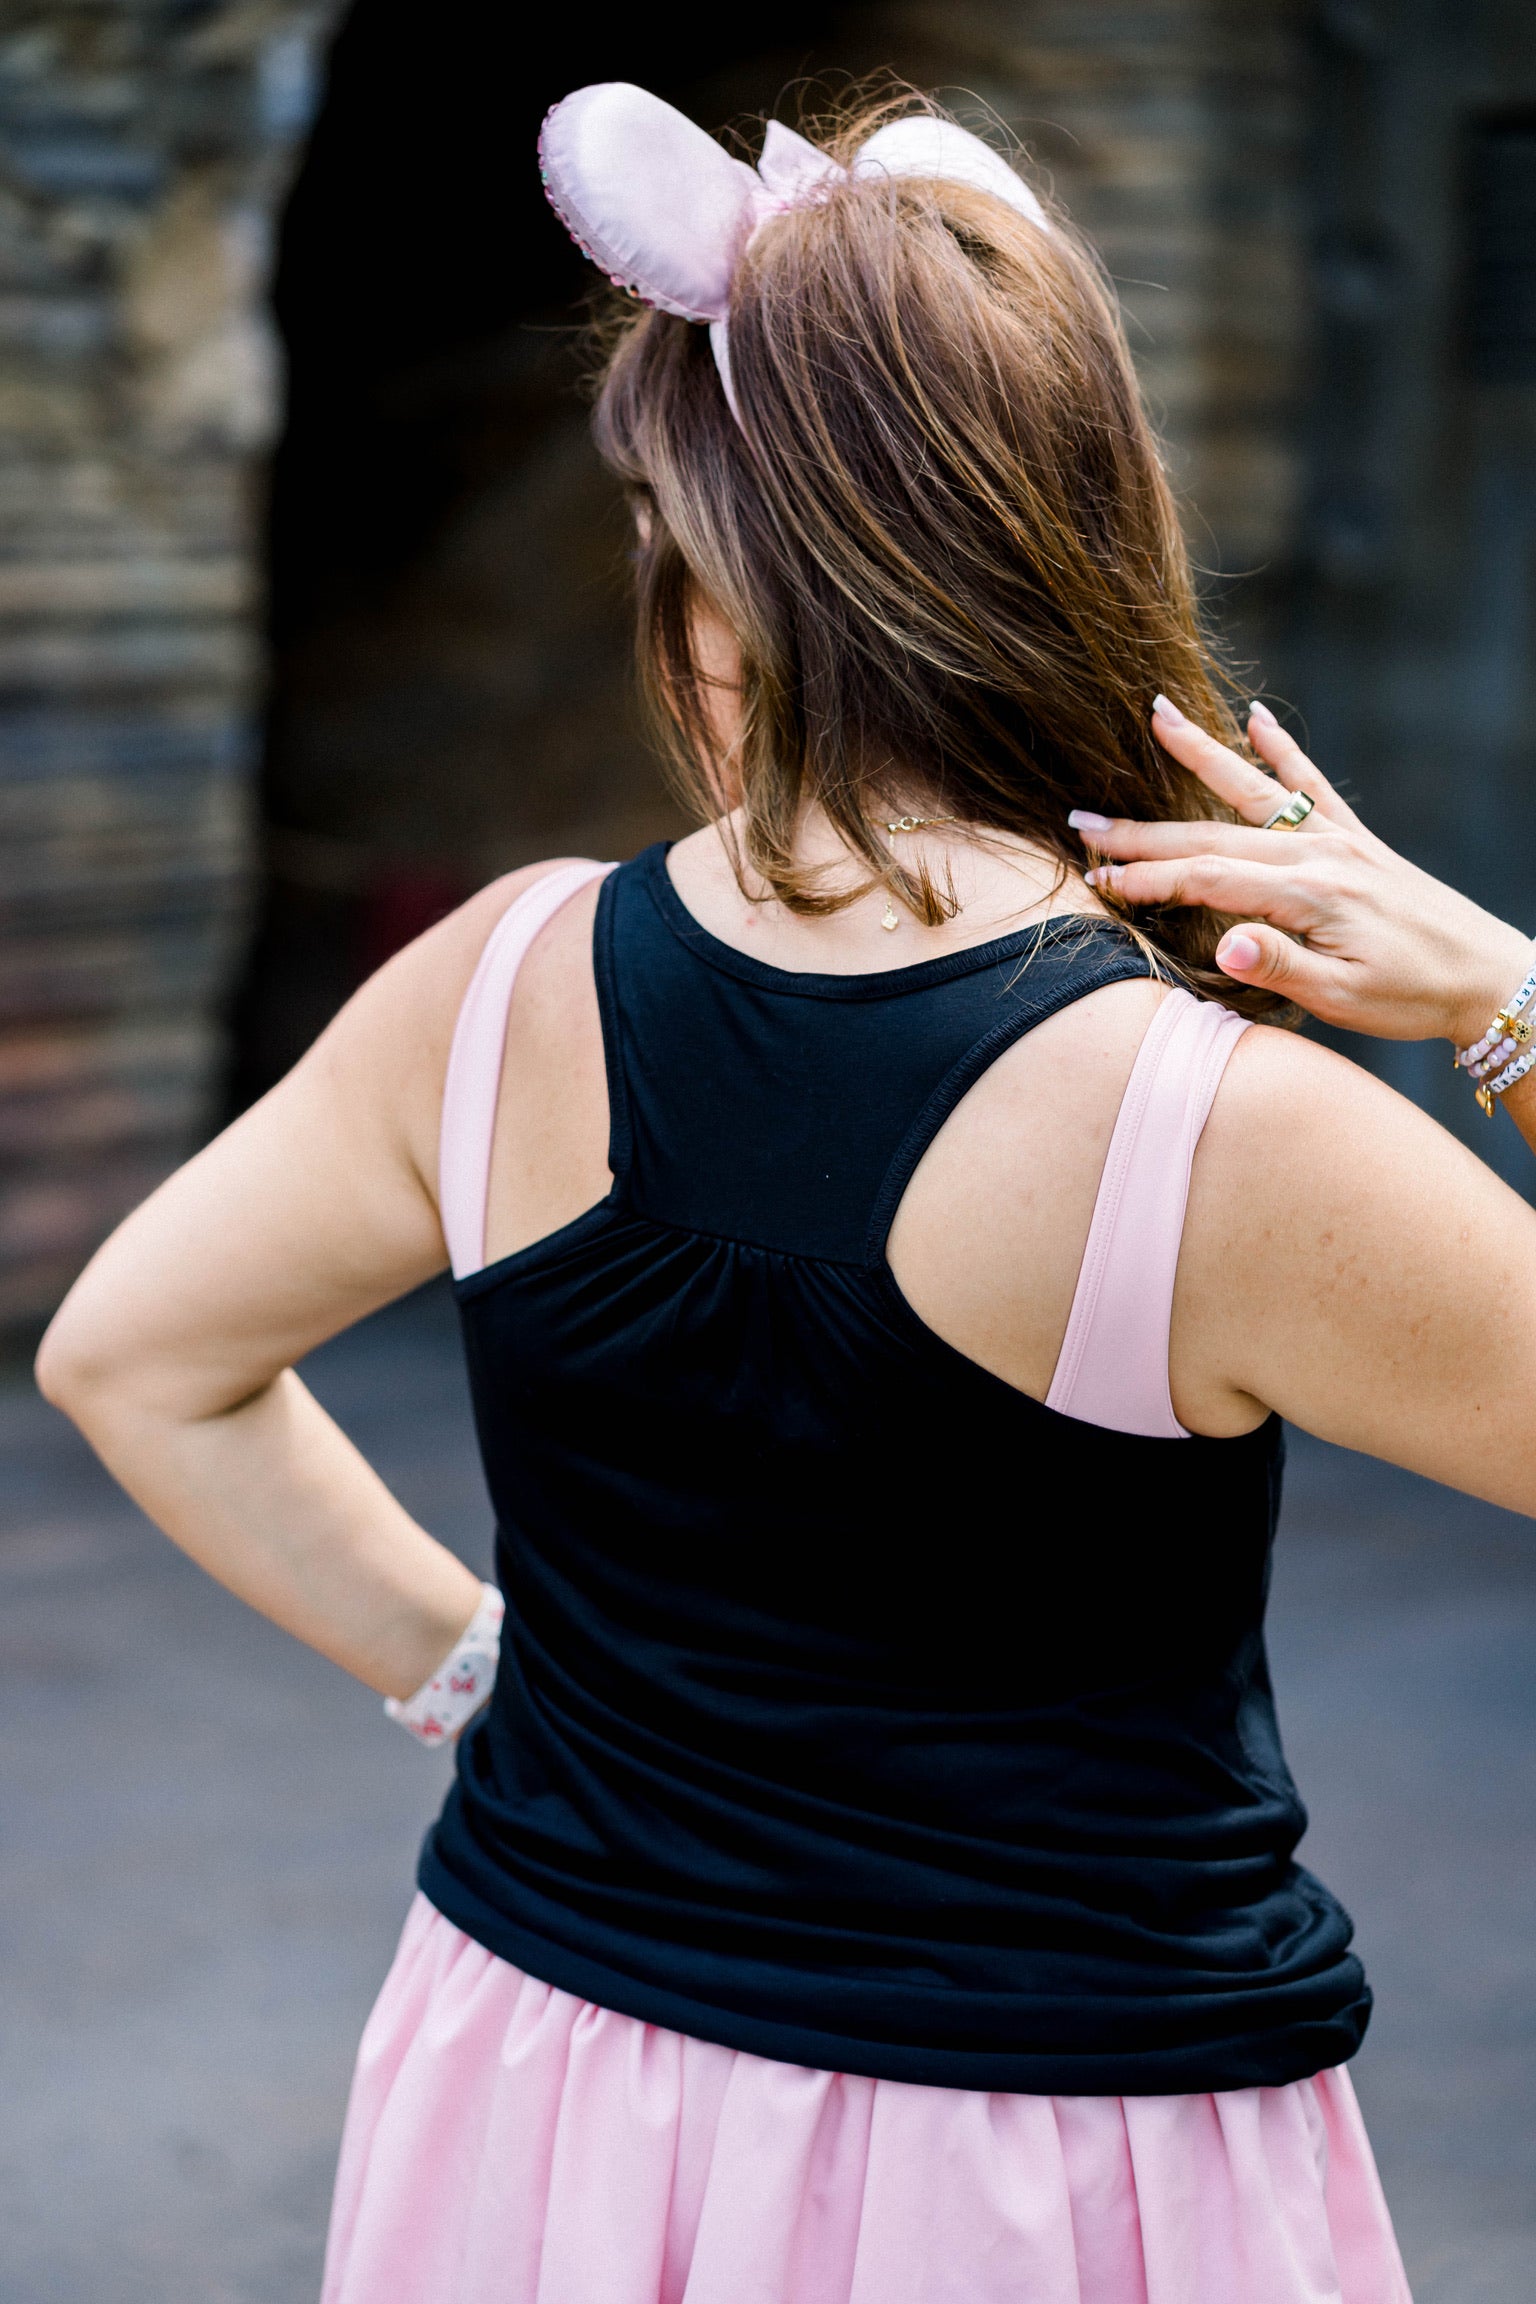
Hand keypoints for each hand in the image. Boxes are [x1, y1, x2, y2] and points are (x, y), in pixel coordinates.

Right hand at [1068, 697, 1531, 1050]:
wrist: (1488, 978)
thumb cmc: (1412, 997)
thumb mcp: (1341, 998)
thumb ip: (1278, 965)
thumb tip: (1222, 941)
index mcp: (1307, 896)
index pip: (1206, 879)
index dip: (1146, 879)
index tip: (1096, 880)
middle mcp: (1318, 856)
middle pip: (1212, 835)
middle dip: (1142, 830)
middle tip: (1079, 819)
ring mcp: (1337, 841)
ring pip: (1253, 793)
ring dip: (1201, 756)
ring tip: (1157, 717)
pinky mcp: (1356, 841)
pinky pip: (1312, 785)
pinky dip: (1282, 749)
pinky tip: (1255, 717)